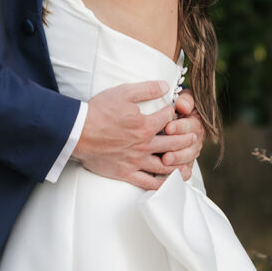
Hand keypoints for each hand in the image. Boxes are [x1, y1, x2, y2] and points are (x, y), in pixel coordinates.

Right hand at [74, 81, 196, 190]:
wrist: (78, 132)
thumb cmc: (98, 111)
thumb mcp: (123, 92)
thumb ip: (146, 89)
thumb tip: (165, 85)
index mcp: (145, 125)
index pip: (167, 118)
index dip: (172, 113)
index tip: (173, 111)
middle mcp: (145, 145)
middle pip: (172, 143)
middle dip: (185, 139)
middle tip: (193, 137)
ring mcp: (136, 161)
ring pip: (165, 166)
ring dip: (179, 164)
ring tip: (188, 163)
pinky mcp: (126, 173)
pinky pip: (149, 183)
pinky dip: (162, 185)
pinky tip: (169, 183)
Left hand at [160, 89, 203, 169]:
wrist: (175, 117)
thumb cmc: (177, 106)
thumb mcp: (182, 99)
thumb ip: (185, 100)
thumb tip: (183, 106)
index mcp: (196, 121)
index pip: (191, 125)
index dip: (180, 127)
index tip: (168, 127)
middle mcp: (196, 137)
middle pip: (190, 145)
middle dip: (177, 148)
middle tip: (166, 149)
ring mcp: (191, 150)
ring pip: (188, 159)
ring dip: (177, 161)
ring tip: (165, 160)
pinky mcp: (185, 162)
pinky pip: (186, 170)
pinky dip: (181, 173)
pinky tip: (172, 174)